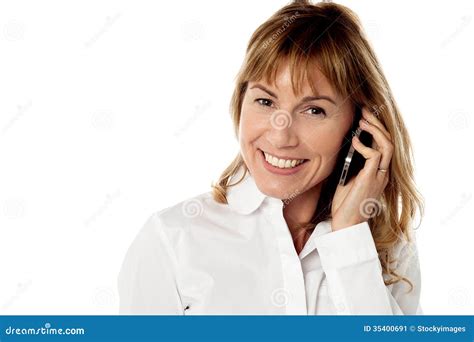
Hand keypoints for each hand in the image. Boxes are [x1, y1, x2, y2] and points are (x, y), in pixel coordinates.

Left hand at [331, 106, 393, 230]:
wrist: (346, 224)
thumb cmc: (345, 204)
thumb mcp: (347, 178)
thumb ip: (351, 164)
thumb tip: (345, 146)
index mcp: (379, 171)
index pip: (384, 144)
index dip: (377, 128)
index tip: (365, 115)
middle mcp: (383, 172)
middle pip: (389, 141)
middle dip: (377, 123)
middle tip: (365, 110)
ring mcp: (379, 176)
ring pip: (387, 145)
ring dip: (375, 130)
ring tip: (363, 119)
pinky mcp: (370, 179)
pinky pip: (374, 156)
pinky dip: (365, 146)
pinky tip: (355, 140)